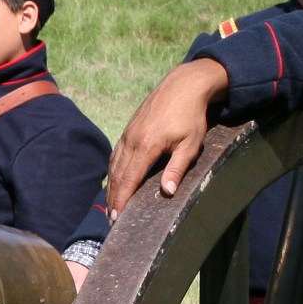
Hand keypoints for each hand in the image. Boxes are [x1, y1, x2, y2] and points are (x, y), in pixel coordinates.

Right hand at [106, 58, 228, 213]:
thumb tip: (167, 192)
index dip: (122, 199)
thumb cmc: (191, 115)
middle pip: (118, 175)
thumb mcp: (190, 144)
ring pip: (114, 165)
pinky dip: (113, 171)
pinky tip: (115, 180)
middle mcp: (132, 140)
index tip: (116, 217)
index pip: (129, 179)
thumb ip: (177, 168)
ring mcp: (128, 134)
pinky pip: (116, 154)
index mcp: (146, 146)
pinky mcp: (129, 130)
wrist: (183, 85)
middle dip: (113, 198)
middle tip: (111, 218)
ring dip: (111, 186)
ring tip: (111, 204)